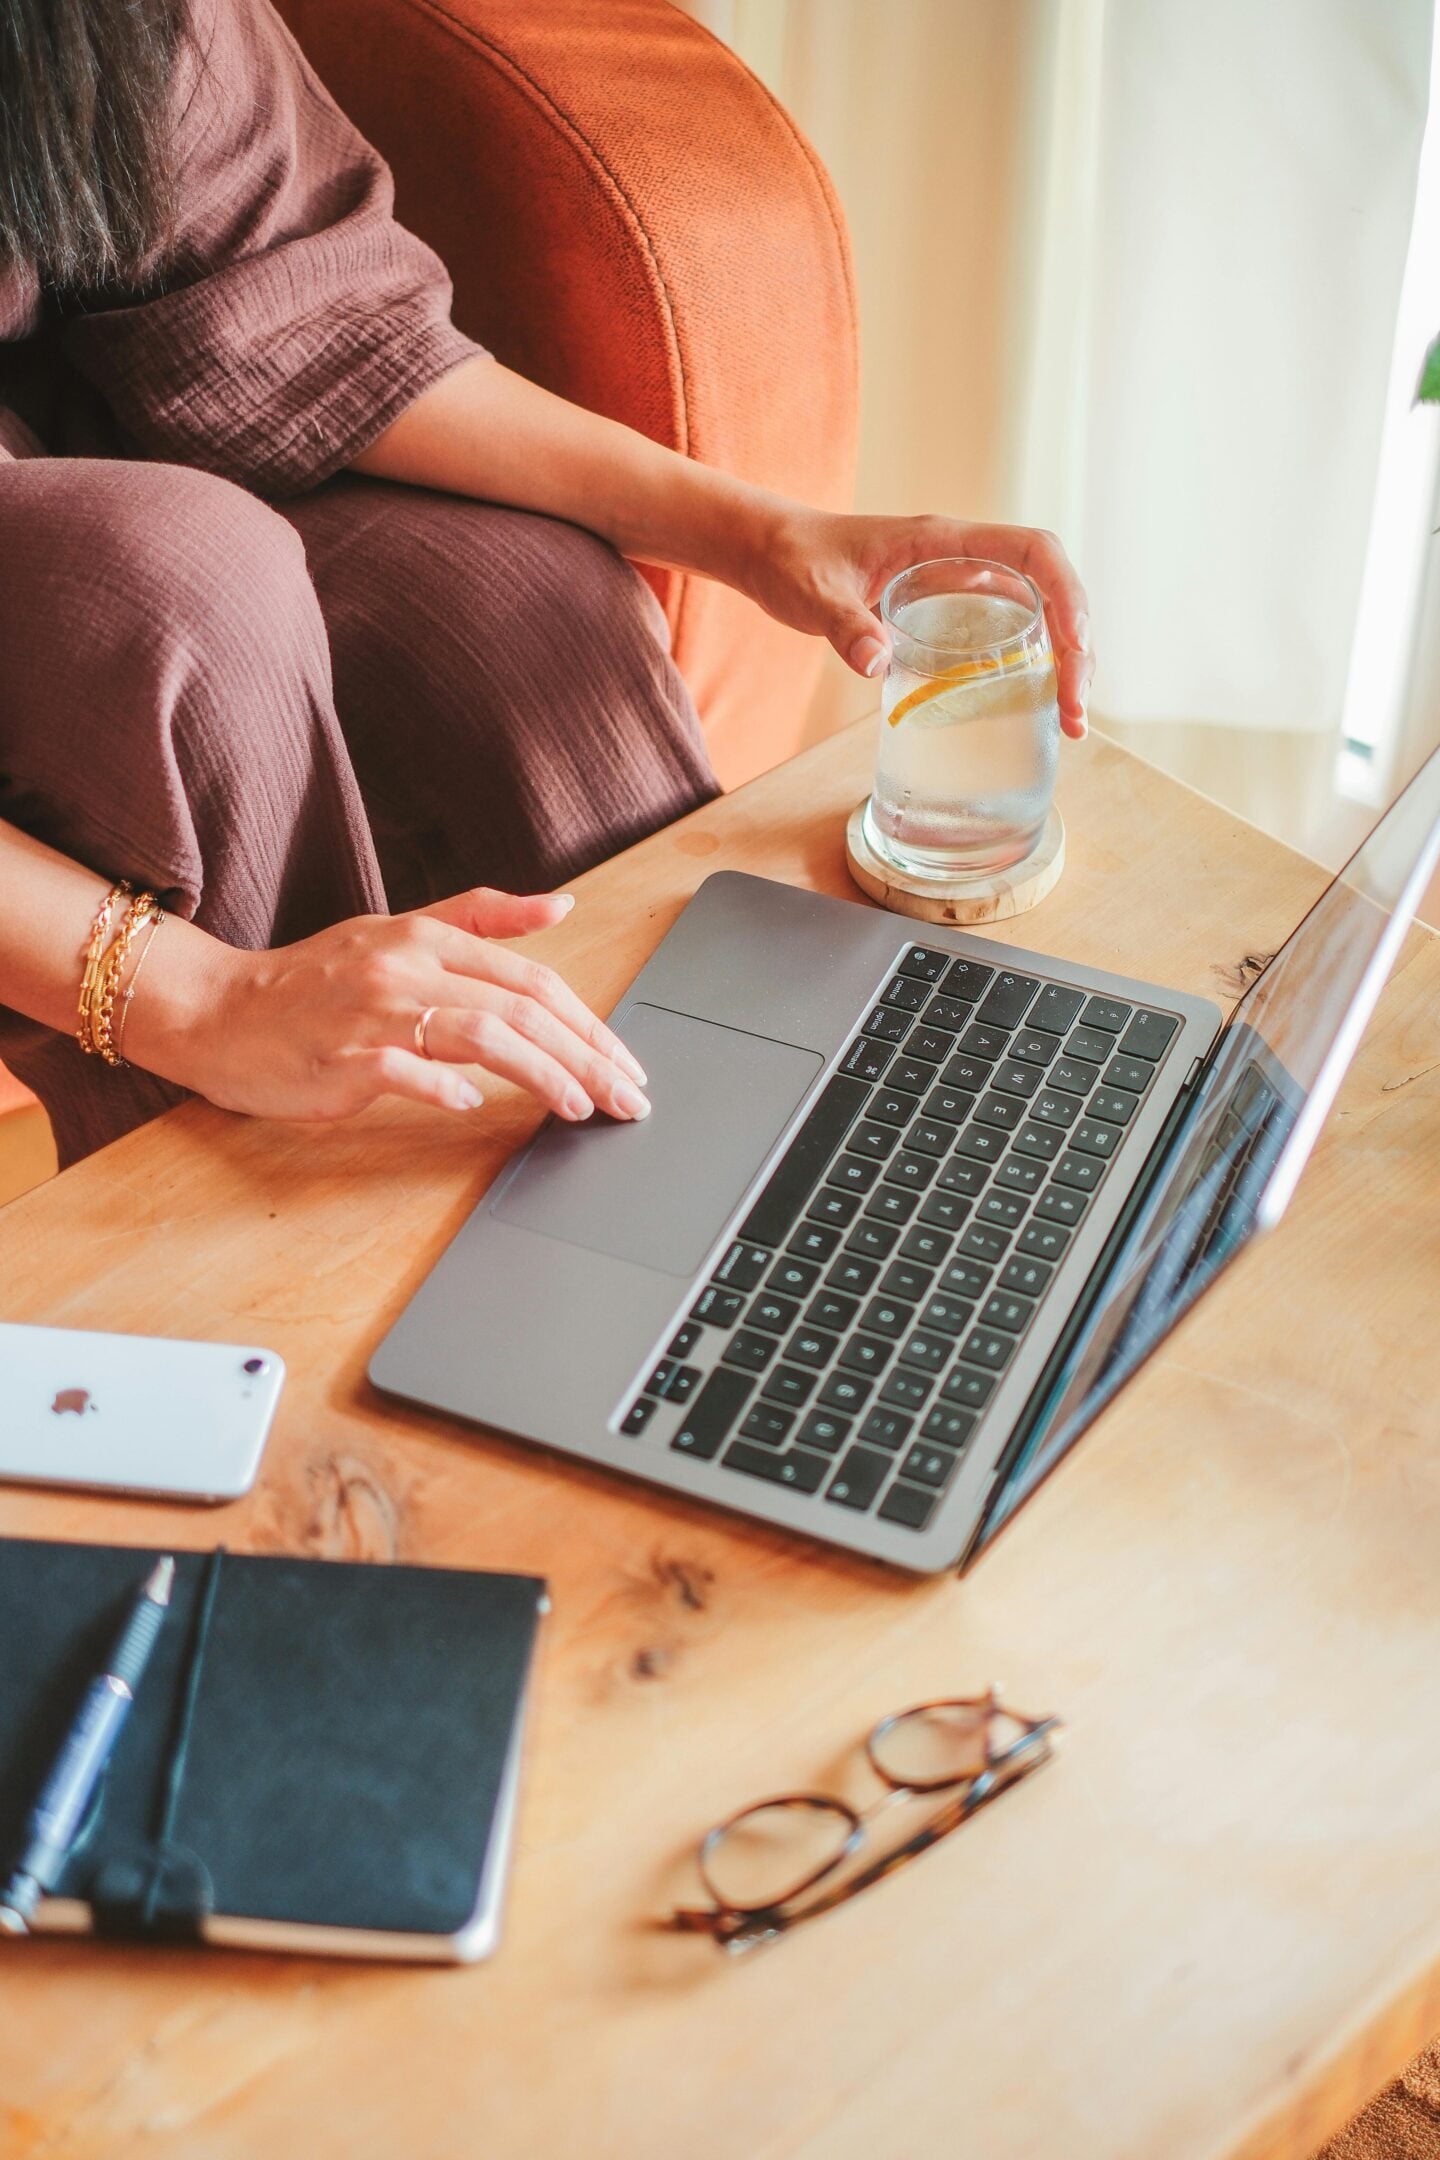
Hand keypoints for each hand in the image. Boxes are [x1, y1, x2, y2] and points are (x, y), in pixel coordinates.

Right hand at [161, 887, 650, 1125]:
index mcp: (426, 939)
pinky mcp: (339, 1058)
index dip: (589, 1023)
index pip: (532, 979)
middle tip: (626, 1097)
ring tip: (579, 1107)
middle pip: (520, 1009)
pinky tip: (476, 1105)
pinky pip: (403, 1070)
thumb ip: (482, 919)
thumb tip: (562, 905)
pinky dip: (444, 1086)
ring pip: (479, 1036)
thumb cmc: (313, 982)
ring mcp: (372, 1012)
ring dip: (540, 1074)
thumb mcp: (399, 933)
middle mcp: (406, 968)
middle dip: (585, 1056)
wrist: (216, 1009)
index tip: (626, 1063)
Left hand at [742, 507, 1093, 739]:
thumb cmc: (793, 561)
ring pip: (1038, 616)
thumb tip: (877, 663)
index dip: (1067, 593)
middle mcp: (964, 560)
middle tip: (1075, 710)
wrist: (772, 554)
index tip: (1076, 646)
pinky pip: (1008, 635)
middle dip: (1076, 648)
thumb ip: (843, 626)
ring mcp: (960, 587)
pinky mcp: (949, 614)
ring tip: (1071, 722)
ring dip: (1064, 664)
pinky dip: (1031, 670)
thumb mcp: (814, 594)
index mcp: (944, 541)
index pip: (1033, 551)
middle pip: (1051, 591)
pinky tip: (1038, 709)